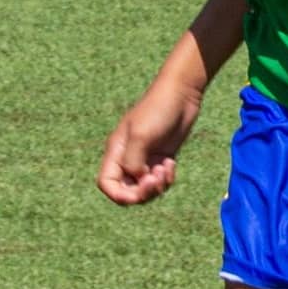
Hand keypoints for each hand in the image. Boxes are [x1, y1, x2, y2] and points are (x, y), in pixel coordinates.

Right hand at [98, 70, 204, 206]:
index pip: (107, 183)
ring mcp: (145, 158)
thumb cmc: (157, 109)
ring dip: (156, 186)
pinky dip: (166, 179)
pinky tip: (171, 163)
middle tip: (156, 178)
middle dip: (142, 192)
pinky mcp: (161, 158)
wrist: (181, 94)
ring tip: (165, 168)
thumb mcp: (141, 135)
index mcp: (116, 151)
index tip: (136, 194)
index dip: (118, 195)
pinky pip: (160, 180)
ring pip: (145, 188)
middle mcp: (128, 157)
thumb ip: (133, 161)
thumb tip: (136, 179)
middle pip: (127, 190)